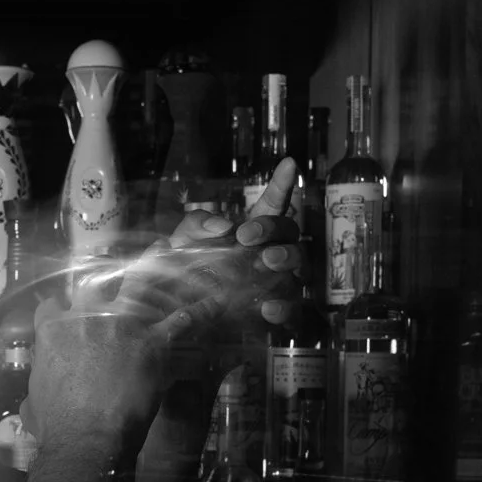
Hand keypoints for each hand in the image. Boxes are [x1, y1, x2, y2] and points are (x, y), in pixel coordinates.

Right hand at [21, 257, 190, 451]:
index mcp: (53, 331)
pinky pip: (182, 320)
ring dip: (153, 263)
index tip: (61, 311)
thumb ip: (36, 389)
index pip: (51, 307)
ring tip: (162, 247)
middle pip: (94, 284)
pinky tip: (214, 300)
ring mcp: (122, 326)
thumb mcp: (33, 401)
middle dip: (100, 272)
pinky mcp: (153, 343)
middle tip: (108, 263)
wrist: (85, 436)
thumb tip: (30, 404)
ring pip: (139, 283)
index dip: (57, 309)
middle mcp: (87, 318)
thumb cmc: (56, 424)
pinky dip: (201, 310)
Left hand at [162, 157, 304, 335]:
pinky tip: (267, 307)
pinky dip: (283, 307)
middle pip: (289, 230)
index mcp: (253, 231)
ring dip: (287, 259)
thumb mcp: (182, 243)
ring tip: (266, 261)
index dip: (282, 184)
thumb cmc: (187, 273)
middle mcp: (272, 251)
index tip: (289, 163)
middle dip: (271, 228)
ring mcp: (280, 281)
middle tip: (246, 236)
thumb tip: (223, 226)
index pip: (272, 203)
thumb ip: (195, 225)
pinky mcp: (279, 311)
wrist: (181, 317)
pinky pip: (293, 309)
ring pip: (300, 265)